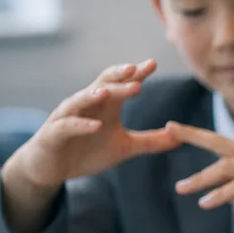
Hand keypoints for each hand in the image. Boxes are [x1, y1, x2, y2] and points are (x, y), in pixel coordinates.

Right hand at [0, 60, 177, 232]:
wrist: (52, 169)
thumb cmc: (87, 152)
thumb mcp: (125, 148)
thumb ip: (151, 141)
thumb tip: (181, 136)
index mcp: (106, 106)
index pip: (122, 84)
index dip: (136, 74)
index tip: (152, 63)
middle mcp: (87, 106)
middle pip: (102, 85)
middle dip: (117, 78)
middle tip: (135, 71)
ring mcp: (68, 117)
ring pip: (81, 100)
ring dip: (94, 95)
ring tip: (108, 91)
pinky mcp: (53, 133)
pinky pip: (67, 126)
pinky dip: (81, 124)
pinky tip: (96, 125)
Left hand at [166, 124, 233, 228]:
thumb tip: (224, 196)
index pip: (223, 144)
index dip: (198, 136)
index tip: (175, 129)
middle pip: (220, 143)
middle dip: (193, 135)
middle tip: (168, 130)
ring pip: (226, 168)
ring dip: (201, 179)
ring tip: (181, 188)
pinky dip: (220, 195)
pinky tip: (206, 202)